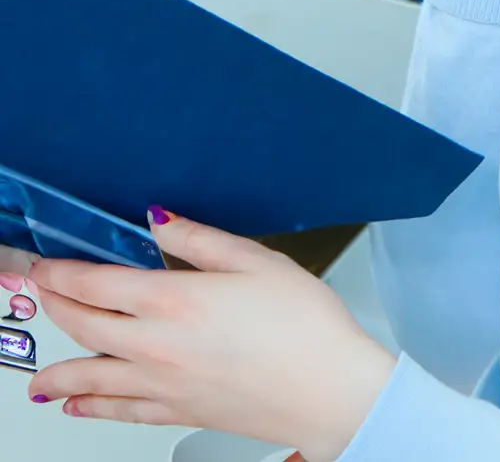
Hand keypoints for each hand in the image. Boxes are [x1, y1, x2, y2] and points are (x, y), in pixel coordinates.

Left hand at [24, 212, 394, 461]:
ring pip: (92, 377)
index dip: (63, 273)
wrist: (327, 389)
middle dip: (57, 308)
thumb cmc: (303, 325)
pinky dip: (92, 408)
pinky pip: (119, 412)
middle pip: (85, 327)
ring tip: (38, 373)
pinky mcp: (179, 412)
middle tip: (42, 295)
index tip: (46, 265)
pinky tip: (79, 406)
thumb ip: (200, 239)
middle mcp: (157, 346)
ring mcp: (164, 385)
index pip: (97, 284)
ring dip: (58, 370)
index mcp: (174, 301)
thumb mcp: (256, 260)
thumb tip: (159, 220)